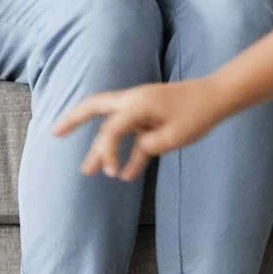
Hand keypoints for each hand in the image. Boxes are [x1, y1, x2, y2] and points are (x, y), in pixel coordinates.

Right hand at [57, 79, 226, 180]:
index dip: (106, 152)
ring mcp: (140, 110)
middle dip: (73, 121)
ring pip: (111, 126)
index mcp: (136, 104)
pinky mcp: (150, 119)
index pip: (110, 129)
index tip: (112, 173)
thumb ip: (149, 146)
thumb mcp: (174, 136)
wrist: (217, 97)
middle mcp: (133, 102)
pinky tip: (125, 176)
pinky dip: (128, 154)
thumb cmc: (197, 114)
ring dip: (100, 147)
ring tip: (86, 171)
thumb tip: (134, 154)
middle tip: (54, 134)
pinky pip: (133, 137)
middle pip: (95, 109)